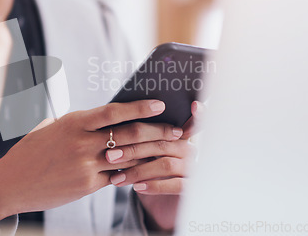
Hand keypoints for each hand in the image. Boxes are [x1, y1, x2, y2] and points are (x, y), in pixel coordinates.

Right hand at [0, 99, 179, 226]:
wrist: (11, 183)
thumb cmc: (31, 151)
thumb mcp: (51, 127)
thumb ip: (78, 123)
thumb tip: (104, 119)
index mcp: (73, 122)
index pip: (114, 111)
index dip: (140, 106)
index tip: (159, 103)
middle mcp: (82, 142)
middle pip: (130, 134)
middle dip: (158, 131)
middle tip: (176, 130)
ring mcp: (86, 165)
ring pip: (129, 157)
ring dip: (152, 153)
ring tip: (169, 150)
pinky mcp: (87, 185)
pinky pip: (117, 177)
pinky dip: (132, 172)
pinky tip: (146, 169)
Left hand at [105, 101, 204, 230]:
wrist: (156, 202)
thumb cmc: (144, 169)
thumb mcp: (140, 152)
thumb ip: (138, 136)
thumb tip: (114, 121)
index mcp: (177, 135)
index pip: (191, 120)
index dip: (198, 113)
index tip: (194, 104)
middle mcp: (188, 148)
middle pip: (162, 143)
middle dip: (133, 149)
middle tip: (109, 155)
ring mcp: (191, 168)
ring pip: (166, 164)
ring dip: (137, 170)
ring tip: (116, 177)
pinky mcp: (190, 188)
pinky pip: (174, 185)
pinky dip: (154, 185)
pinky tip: (137, 187)